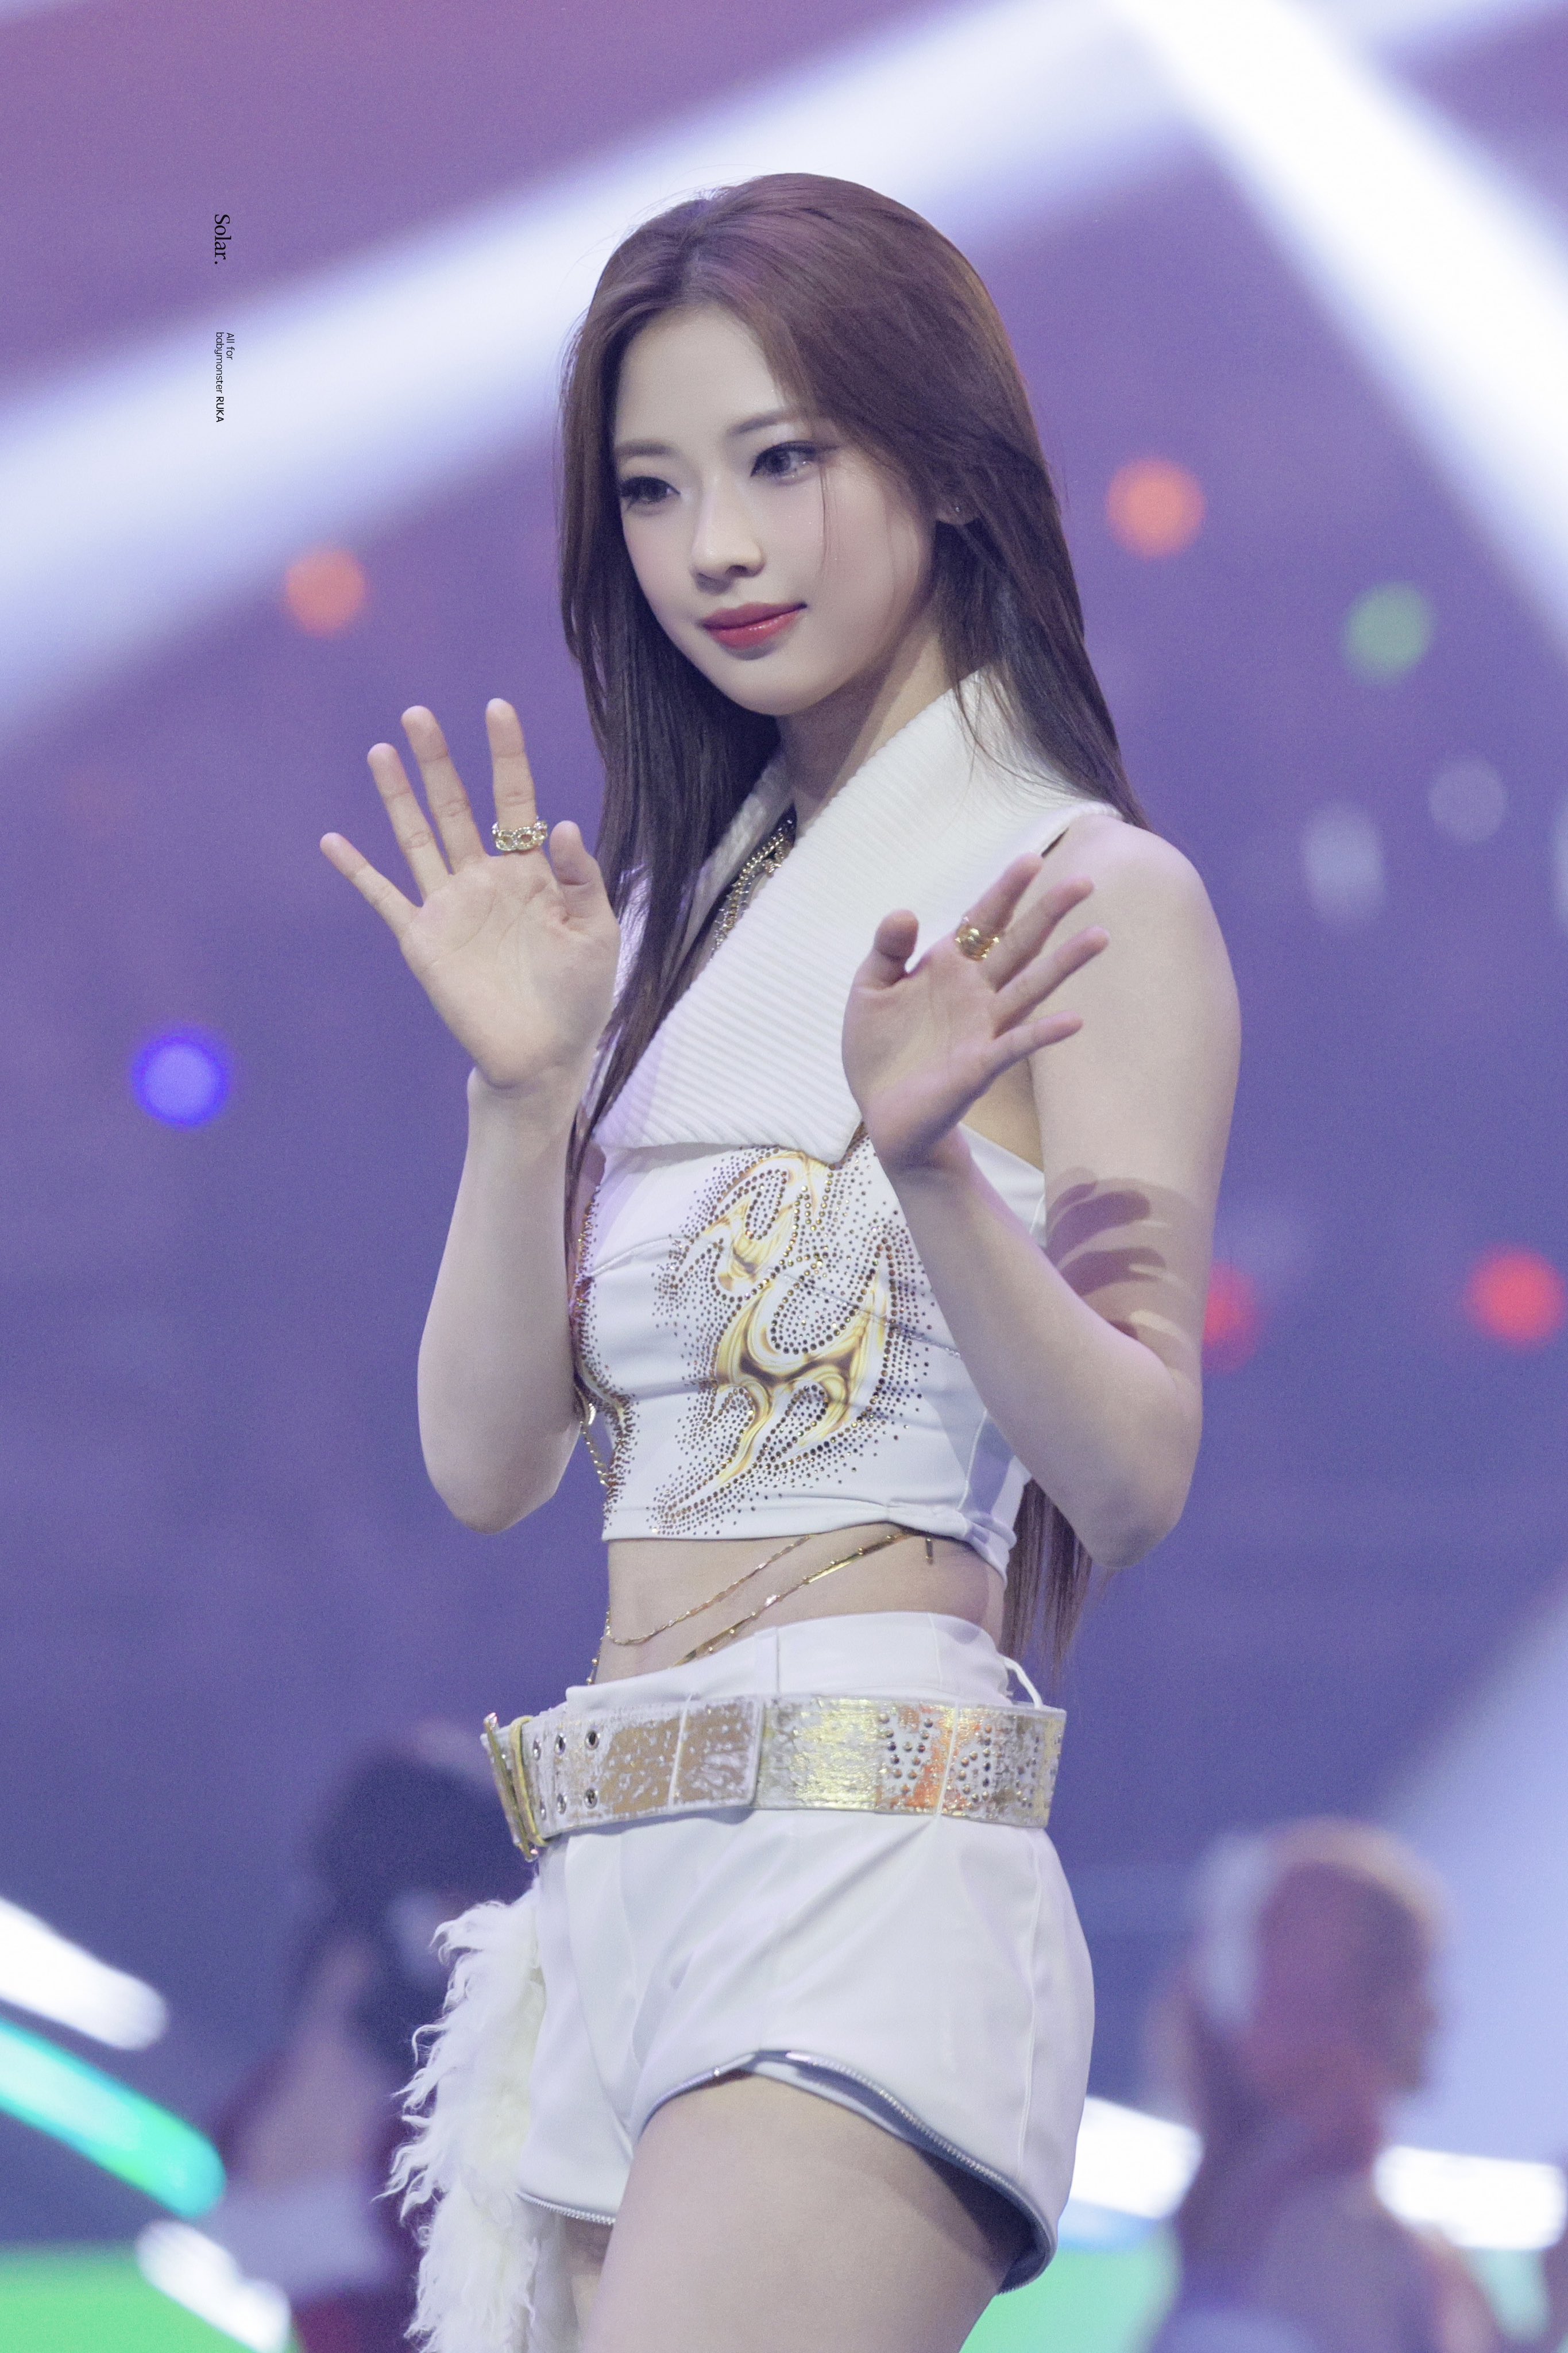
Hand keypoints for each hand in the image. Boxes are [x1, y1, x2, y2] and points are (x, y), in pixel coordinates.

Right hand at [321, 700, 619, 1107]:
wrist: (544, 1057)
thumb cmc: (578, 997)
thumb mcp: (596, 935)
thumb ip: (583, 879)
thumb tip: (565, 823)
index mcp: (530, 873)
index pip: (515, 801)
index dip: (506, 755)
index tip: (496, 708)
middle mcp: (484, 881)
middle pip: (456, 807)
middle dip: (437, 761)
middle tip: (418, 714)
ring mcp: (449, 908)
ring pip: (417, 839)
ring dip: (398, 796)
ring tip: (381, 750)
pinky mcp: (423, 940)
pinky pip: (384, 898)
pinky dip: (358, 871)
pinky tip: (333, 841)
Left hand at [841, 855, 1106, 1176]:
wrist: (881, 1113)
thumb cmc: (878, 1050)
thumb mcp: (869, 990)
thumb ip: (886, 950)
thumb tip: (905, 912)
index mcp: (948, 967)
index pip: (982, 921)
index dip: (1005, 891)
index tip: (1032, 859)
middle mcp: (975, 992)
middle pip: (1018, 945)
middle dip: (1048, 913)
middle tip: (1085, 882)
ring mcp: (983, 1028)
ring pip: (1030, 988)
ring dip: (1064, 964)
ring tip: (1099, 936)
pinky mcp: (981, 1065)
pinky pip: (1017, 1045)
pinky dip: (1044, 1034)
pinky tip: (1075, 1021)